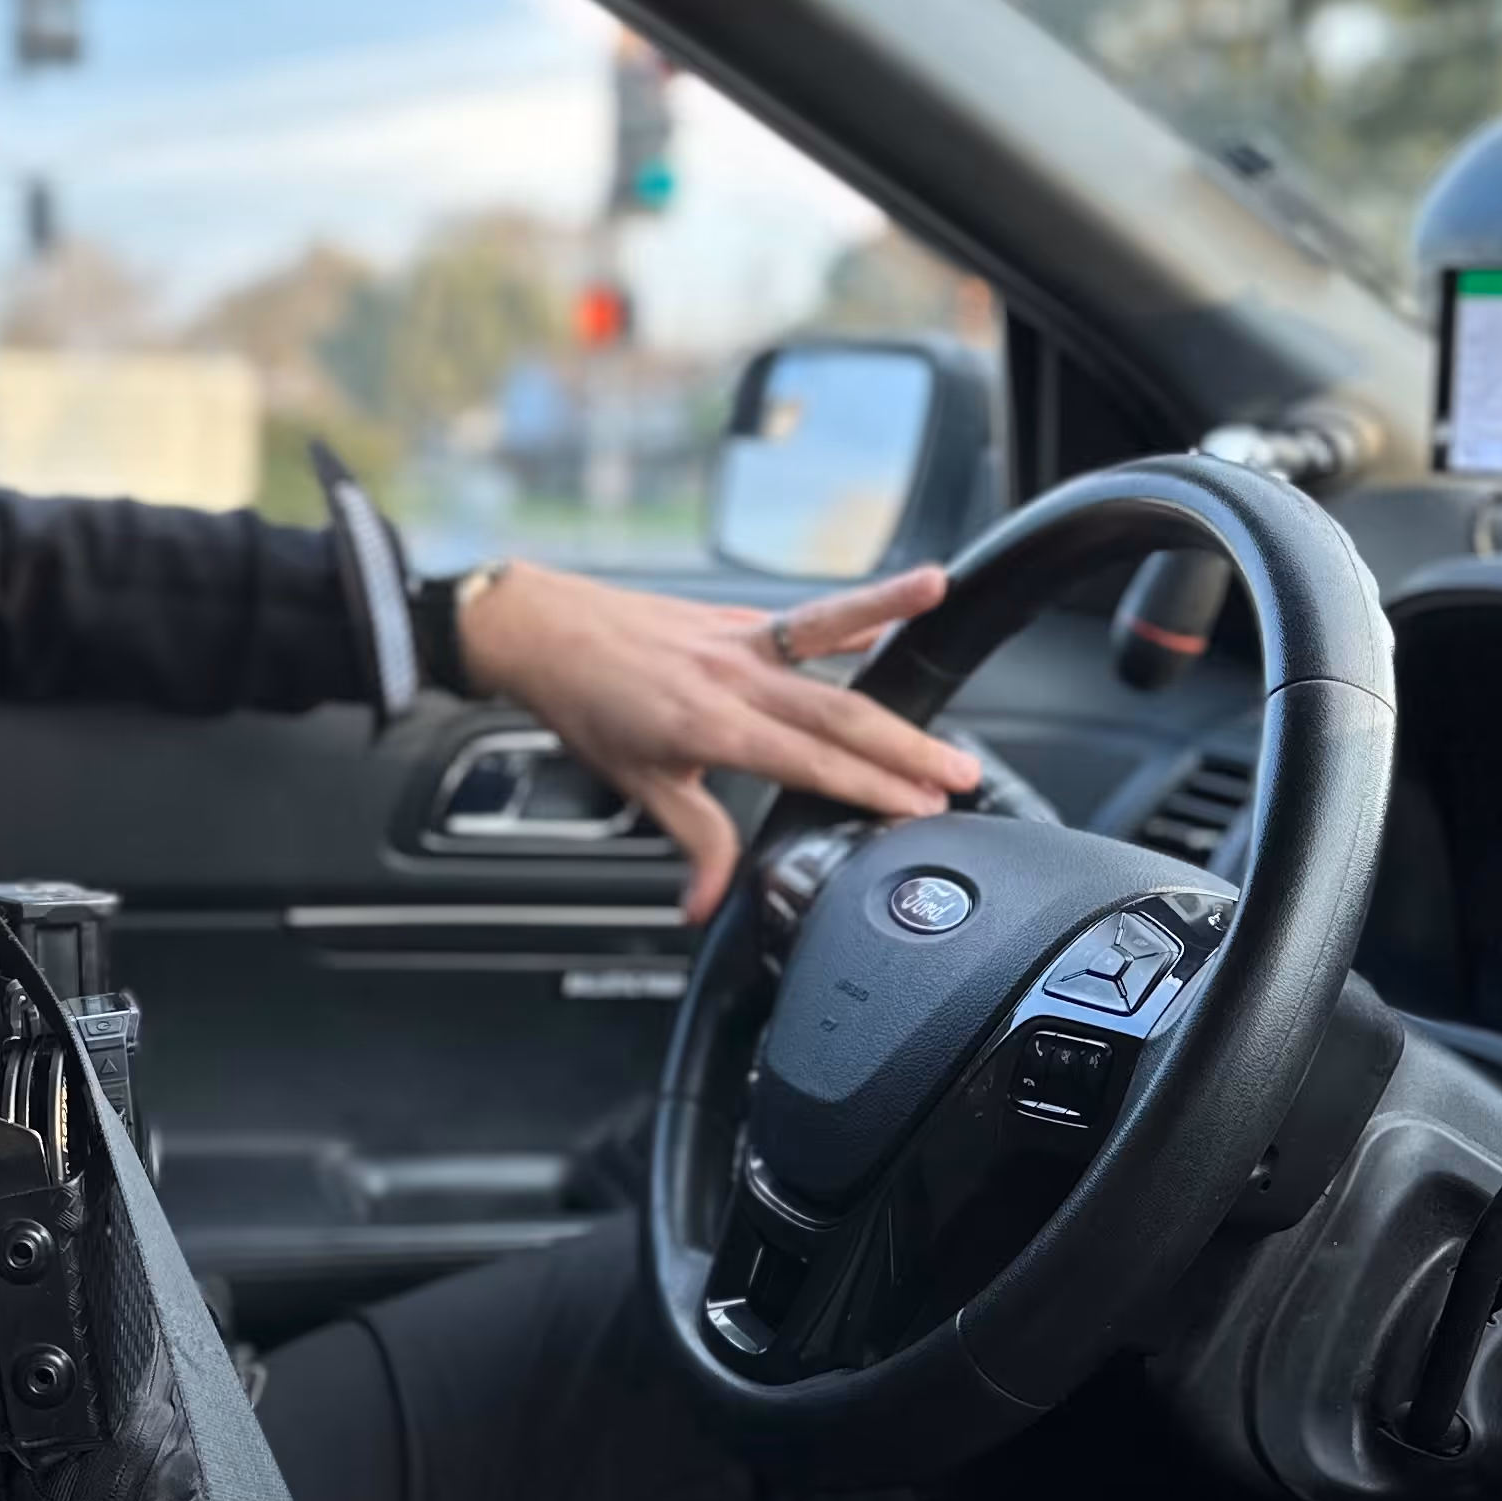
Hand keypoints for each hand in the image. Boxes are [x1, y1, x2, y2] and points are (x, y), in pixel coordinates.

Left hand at [454, 560, 982, 923]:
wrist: (541, 631)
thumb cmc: (584, 705)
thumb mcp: (636, 785)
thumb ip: (693, 840)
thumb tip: (708, 901)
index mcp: (711, 726)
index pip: (812, 764)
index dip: (873, 788)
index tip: (922, 807)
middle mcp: (733, 678)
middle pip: (838, 711)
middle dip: (906, 745)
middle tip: (960, 772)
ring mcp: (737, 640)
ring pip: (827, 637)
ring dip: (890, 621)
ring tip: (941, 600)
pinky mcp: (735, 617)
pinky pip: (805, 616)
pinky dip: (853, 610)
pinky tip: (901, 599)